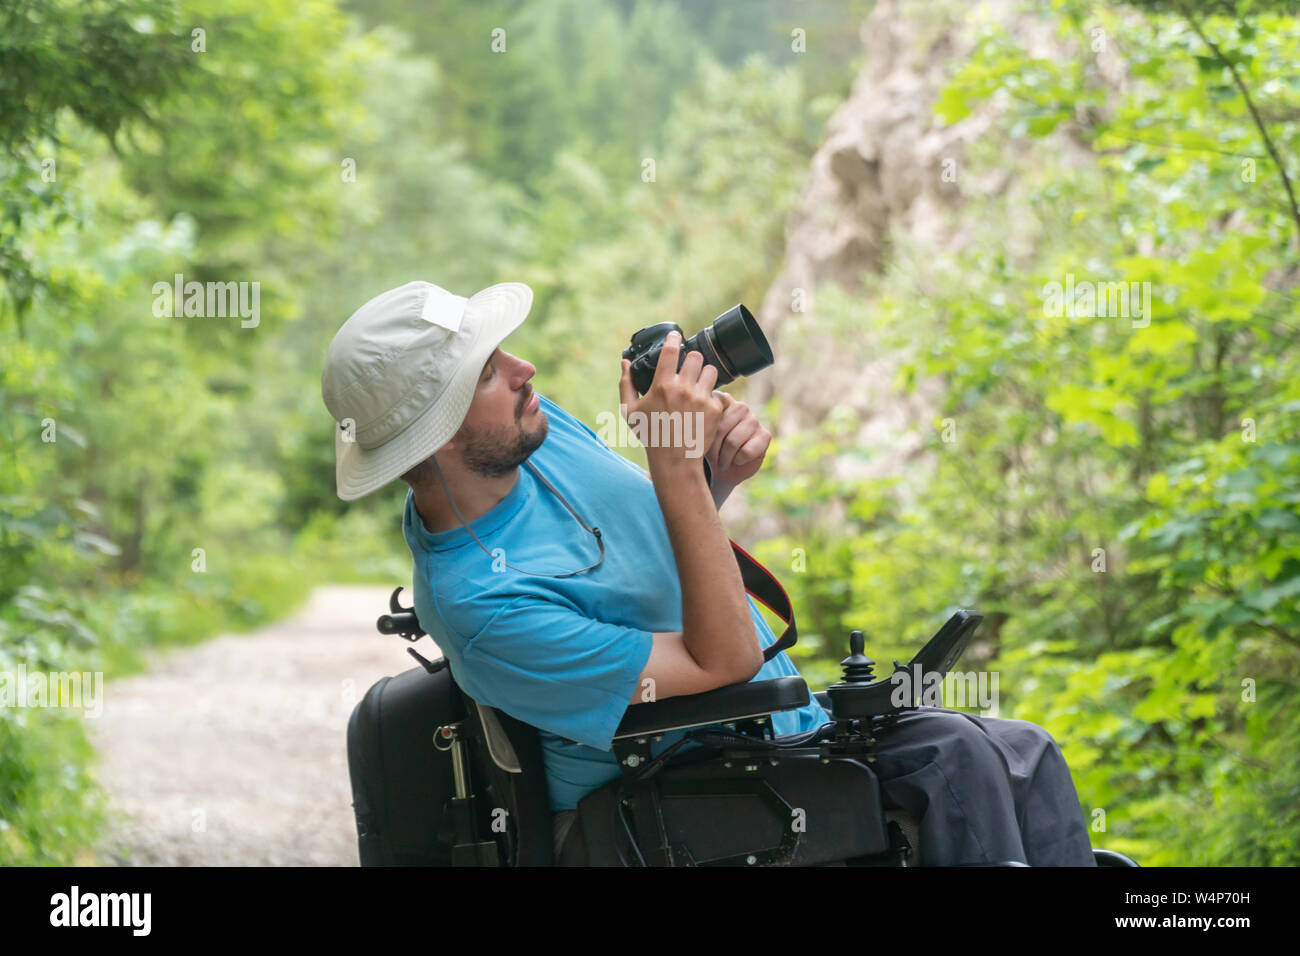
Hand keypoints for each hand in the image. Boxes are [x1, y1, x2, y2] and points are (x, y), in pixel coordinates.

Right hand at [618, 331, 723, 470]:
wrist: (675, 460)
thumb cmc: (651, 435)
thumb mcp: (630, 411)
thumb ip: (626, 384)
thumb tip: (624, 363)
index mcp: (662, 386)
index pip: (671, 351)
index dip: (674, 339)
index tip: (675, 335)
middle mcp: (683, 389)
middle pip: (696, 357)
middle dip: (692, 360)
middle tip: (688, 367)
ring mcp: (701, 399)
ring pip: (710, 370)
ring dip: (704, 374)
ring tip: (698, 384)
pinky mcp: (715, 409)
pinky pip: (718, 393)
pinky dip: (711, 396)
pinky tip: (704, 404)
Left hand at [704, 391, 769, 487]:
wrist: (724, 472)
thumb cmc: (709, 451)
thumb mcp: (699, 437)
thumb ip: (698, 424)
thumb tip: (693, 419)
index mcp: (722, 401)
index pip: (711, 409)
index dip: (704, 432)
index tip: (700, 442)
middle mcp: (739, 406)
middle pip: (721, 429)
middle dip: (713, 449)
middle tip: (712, 458)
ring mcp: (754, 419)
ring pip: (733, 441)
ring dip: (724, 458)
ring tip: (722, 462)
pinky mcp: (765, 435)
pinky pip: (746, 451)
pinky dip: (738, 461)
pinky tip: (737, 460)